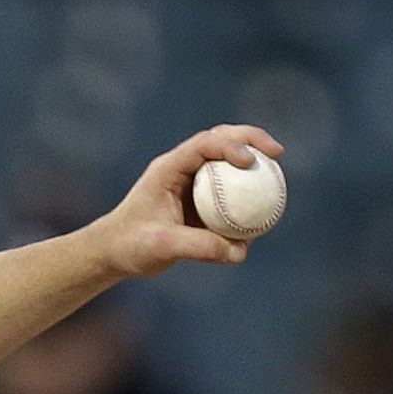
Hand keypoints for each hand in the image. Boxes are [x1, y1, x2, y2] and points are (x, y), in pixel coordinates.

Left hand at [91, 124, 284, 278]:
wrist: (114, 254)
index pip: (203, 145)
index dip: (230, 146)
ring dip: (254, 162)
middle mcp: (182, 169)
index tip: (251, 161)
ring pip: (228, 162)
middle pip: (221, 140)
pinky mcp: (200, 200)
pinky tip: (266, 209)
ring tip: (278, 174)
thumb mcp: (161, 246)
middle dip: (251, 139)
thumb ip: (199, 246)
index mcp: (168, 169)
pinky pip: (229, 191)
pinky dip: (248, 194)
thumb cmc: (130, 245)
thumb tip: (240, 251)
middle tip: (278, 152)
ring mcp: (192, 183)